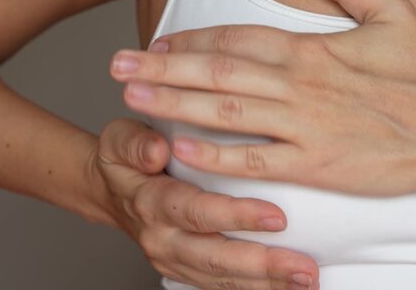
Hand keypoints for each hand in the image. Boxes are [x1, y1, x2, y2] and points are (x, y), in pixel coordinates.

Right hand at [93, 119, 318, 288]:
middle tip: (304, 267)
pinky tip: (285, 287)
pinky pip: (220, 284)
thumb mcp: (119, 139)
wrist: (109, 193)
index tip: (277, 217)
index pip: (198, 212)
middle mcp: (162, 238)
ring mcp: (173, 260)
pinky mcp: (185, 270)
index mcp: (150, 202)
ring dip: (265, 284)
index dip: (237, 217)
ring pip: (221, 278)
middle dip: (263, 265)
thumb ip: (135, 142)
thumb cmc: (124, 160)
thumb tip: (156, 150)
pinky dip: (254, 288)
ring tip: (306, 281)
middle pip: (215, 257)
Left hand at [110, 0, 415, 196]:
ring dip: (174, 105)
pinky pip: (256, 161)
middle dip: (162, 69)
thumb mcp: (394, 13)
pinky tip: (181, 149)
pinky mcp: (315, 165)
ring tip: (132, 100)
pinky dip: (217, 155)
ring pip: (226, 113)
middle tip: (118, 68)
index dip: (192, 41)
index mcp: (312, 50)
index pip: (237, 39)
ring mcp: (304, 126)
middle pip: (217, 72)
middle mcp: (299, 85)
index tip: (159, 43)